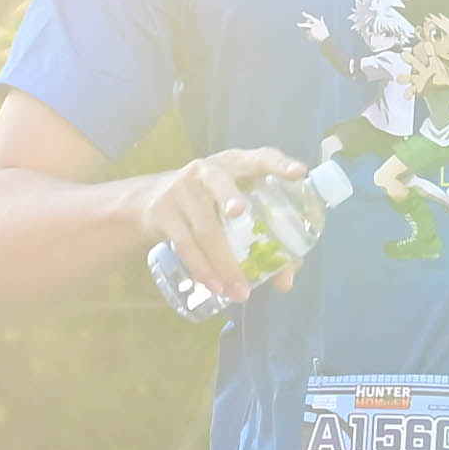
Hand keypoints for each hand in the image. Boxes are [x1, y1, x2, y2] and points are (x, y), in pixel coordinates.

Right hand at [138, 144, 313, 295]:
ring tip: (241, 292)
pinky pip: (185, 244)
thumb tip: (286, 280)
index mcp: (236, 165)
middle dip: (229, 196)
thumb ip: (265, 238)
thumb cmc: (210, 203)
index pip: (260, 157)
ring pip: (205, 228)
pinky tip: (215, 286)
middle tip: (240, 212)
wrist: (150, 199)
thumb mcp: (233, 207)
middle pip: (219, 182)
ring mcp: (182, 191)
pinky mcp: (163, 213)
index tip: (298, 173)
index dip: (279, 164)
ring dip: (224, 262)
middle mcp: (207, 171)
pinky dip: (202, 268)